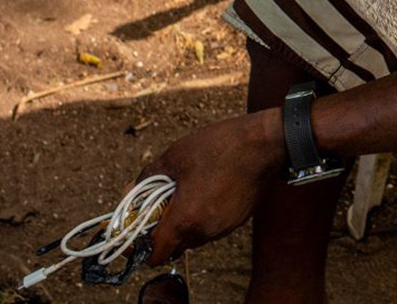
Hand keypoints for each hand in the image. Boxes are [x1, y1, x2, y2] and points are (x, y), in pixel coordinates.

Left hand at [139, 110, 284, 264]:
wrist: (266, 142)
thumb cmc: (220, 146)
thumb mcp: (175, 156)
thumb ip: (147, 177)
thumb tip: (130, 190)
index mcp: (186, 218)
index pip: (157, 253)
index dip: (143, 247)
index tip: (141, 230)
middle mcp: (206, 230)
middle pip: (176, 246)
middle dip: (166, 231)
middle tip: (163, 206)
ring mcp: (225, 226)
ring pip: (196, 237)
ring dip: (187, 224)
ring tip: (188, 195)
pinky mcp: (239, 219)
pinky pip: (214, 227)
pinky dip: (205, 217)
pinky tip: (208, 192)